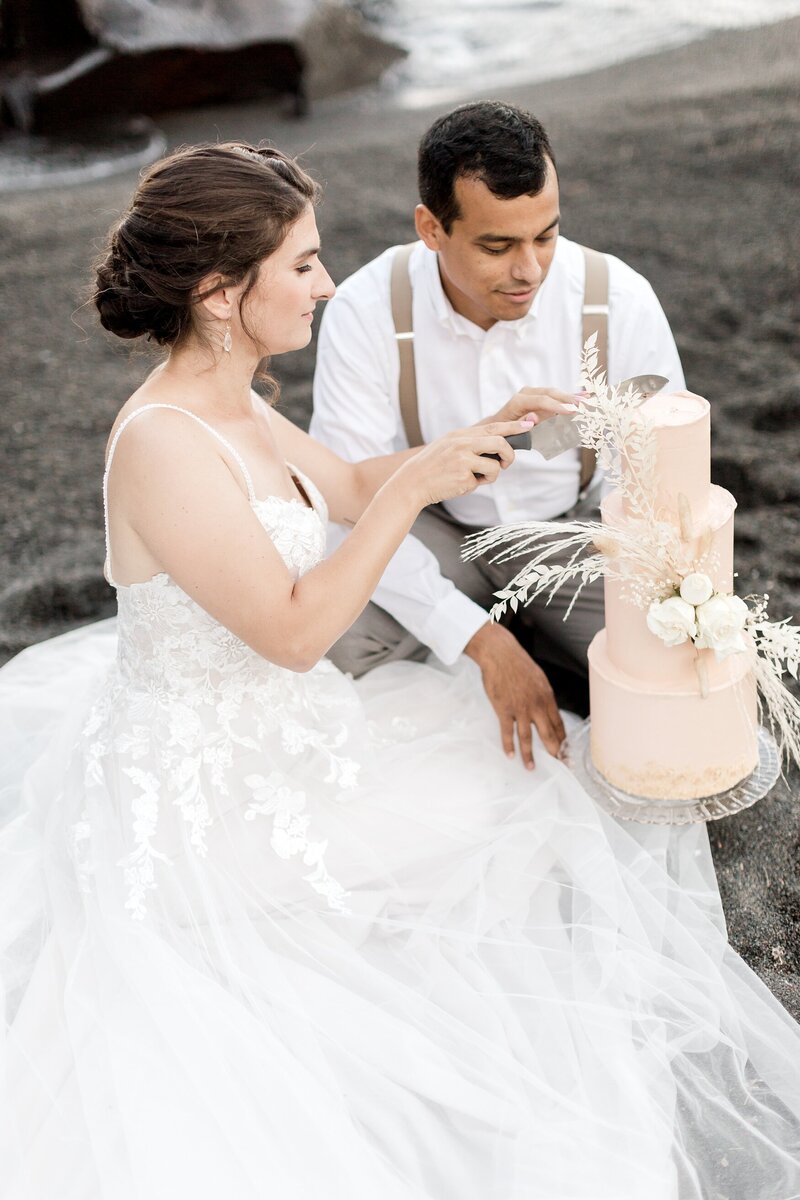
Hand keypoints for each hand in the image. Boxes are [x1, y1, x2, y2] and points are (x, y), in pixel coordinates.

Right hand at [396, 419, 534, 508]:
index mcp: (461, 435)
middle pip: (500, 442)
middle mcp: (462, 443)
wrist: (412, 482)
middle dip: (509, 455)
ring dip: (491, 475)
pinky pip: (482, 482)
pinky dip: (476, 485)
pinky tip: (460, 484)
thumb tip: (498, 444)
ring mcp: (463, 460)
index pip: (493, 427)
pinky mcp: (463, 477)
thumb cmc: (433, 467)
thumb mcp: (449, 446)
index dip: (514, 426)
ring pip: (495, 466)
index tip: (529, 424)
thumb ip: (471, 443)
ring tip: (476, 478)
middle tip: (506, 463)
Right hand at [464, 622, 565, 768]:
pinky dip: (509, 745)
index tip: (565, 751)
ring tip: (531, 768)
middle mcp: (536, 705)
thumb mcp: (538, 679)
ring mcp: (520, 709)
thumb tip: (546, 711)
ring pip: (528, 737)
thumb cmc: (518, 664)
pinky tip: (510, 755)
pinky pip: (507, 732)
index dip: (562, 740)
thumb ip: (542, 697)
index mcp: (547, 697)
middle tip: (559, 766)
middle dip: (554, 752)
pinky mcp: (504, 709)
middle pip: (548, 734)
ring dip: (530, 755)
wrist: (501, 654)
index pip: (558, 724)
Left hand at [489, 386, 578, 425]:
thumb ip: (522, 424)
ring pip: (555, 393)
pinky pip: (556, 396)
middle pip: (551, 393)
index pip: (541, 400)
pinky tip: (585, 394)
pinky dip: (569, 396)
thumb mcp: (509, 431)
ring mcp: (534, 394)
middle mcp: (526, 393)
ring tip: (588, 400)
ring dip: (572, 397)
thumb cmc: (503, 431)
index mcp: (518, 401)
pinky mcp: (540, 397)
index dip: (558, 405)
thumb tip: (534, 418)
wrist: (497, 426)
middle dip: (568, 399)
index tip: (572, 411)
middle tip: (584, 404)